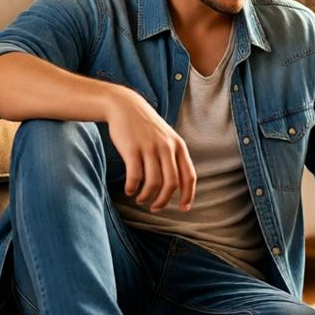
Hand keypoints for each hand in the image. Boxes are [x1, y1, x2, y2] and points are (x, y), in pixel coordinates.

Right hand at [103, 84, 195, 211]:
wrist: (125, 106)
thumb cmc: (146, 127)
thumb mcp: (166, 138)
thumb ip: (173, 157)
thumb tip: (177, 186)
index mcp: (179, 146)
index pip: (189, 176)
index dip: (188, 195)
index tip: (183, 209)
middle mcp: (166, 147)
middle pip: (171, 183)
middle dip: (163, 201)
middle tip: (155, 208)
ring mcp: (149, 147)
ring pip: (153, 183)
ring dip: (147, 196)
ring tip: (140, 199)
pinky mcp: (132, 149)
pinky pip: (135, 176)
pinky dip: (132, 188)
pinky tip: (129, 190)